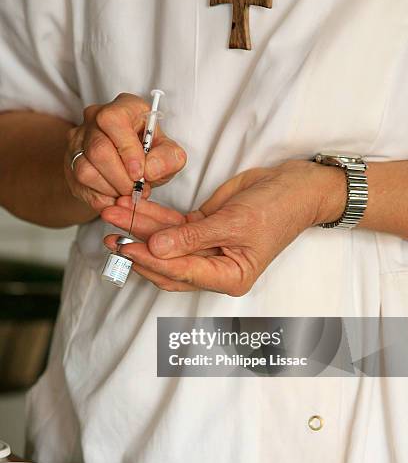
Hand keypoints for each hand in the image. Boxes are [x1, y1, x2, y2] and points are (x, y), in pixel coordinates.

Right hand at [64, 93, 186, 211]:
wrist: (130, 168)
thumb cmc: (151, 155)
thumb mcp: (169, 154)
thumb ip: (168, 159)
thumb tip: (150, 170)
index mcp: (123, 107)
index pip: (113, 121)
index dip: (127, 150)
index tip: (140, 174)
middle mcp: (94, 118)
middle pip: (98, 149)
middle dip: (120, 178)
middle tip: (135, 190)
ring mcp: (78, 140)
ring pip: (85, 170)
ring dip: (110, 189)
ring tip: (126, 193)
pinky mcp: (69, 162)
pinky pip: (79, 185)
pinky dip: (100, 197)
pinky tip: (115, 196)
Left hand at [103, 160, 345, 294]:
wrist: (294, 185)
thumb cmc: (277, 208)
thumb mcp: (235, 222)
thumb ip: (193, 237)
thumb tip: (156, 248)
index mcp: (229, 277)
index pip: (182, 273)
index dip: (152, 260)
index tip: (126, 246)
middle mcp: (215, 267)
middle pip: (167, 264)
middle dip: (137, 248)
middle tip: (109, 234)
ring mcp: (206, 247)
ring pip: (166, 243)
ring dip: (139, 229)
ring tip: (112, 214)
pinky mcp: (201, 228)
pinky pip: (172, 225)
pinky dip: (153, 216)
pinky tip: (133, 207)